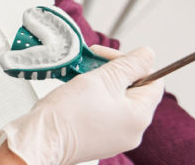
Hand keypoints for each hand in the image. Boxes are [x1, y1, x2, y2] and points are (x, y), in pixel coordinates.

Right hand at [0, 46, 164, 164]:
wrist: (41, 139)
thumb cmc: (68, 113)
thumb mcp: (102, 79)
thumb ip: (129, 65)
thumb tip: (149, 54)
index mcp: (139, 117)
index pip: (153, 81)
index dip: (134, 63)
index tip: (109, 56)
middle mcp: (132, 132)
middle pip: (134, 91)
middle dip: (114, 73)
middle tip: (92, 64)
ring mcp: (116, 138)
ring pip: (117, 101)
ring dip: (102, 85)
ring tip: (82, 78)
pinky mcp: (99, 140)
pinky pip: (105, 114)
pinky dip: (94, 100)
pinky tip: (78, 94)